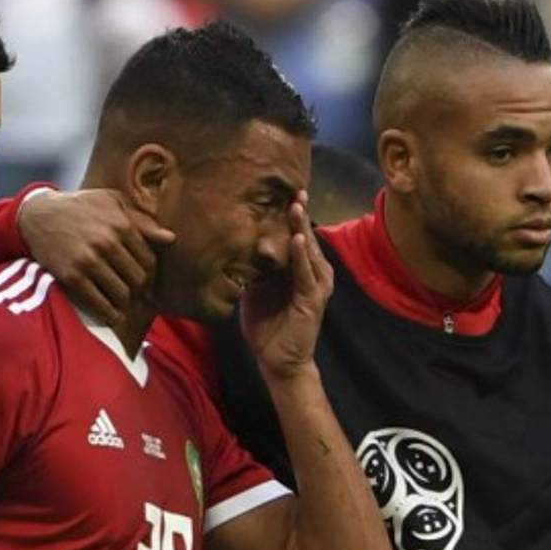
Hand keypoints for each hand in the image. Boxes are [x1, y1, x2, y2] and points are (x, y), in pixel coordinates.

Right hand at [19, 189, 175, 323]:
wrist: (37, 215)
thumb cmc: (80, 206)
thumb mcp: (112, 203)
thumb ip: (142, 221)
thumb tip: (171, 239)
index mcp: (121, 224)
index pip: (149, 260)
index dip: (150, 274)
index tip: (144, 280)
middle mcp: (107, 242)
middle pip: (138, 279)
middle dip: (139, 290)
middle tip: (134, 294)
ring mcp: (89, 261)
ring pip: (122, 294)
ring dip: (125, 303)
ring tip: (122, 303)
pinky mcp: (72, 276)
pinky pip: (99, 304)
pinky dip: (109, 314)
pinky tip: (112, 315)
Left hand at [241, 191, 333, 379]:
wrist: (277, 361)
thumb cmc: (267, 327)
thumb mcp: (254, 291)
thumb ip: (252, 269)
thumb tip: (235, 247)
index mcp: (298, 270)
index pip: (296, 236)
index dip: (292, 216)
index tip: (285, 192)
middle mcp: (312, 274)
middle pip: (305, 237)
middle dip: (300, 214)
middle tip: (295, 188)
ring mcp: (315, 286)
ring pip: (308, 251)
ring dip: (302, 228)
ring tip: (296, 205)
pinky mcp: (313, 300)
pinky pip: (306, 274)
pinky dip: (302, 256)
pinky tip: (298, 240)